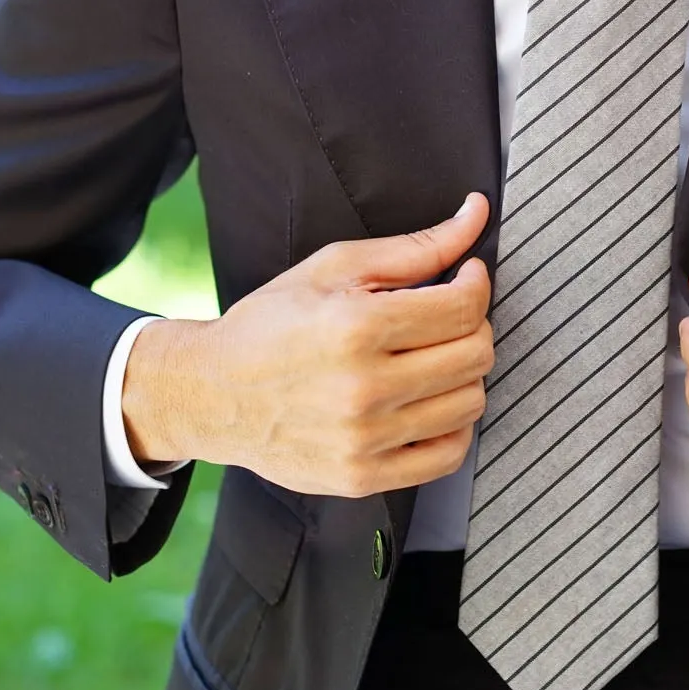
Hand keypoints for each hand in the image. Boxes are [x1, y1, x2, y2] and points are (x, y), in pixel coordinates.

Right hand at [123, 194, 494, 496]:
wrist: (212, 393)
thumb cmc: (271, 324)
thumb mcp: (334, 268)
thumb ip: (415, 246)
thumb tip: (475, 213)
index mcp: (357, 327)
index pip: (463, 308)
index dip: (476, 285)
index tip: (466, 277)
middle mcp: (364, 387)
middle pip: (474, 355)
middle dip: (474, 326)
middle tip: (448, 316)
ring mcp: (364, 438)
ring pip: (470, 403)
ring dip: (465, 374)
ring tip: (434, 358)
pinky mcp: (362, 476)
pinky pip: (448, 455)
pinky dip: (454, 426)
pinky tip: (430, 402)